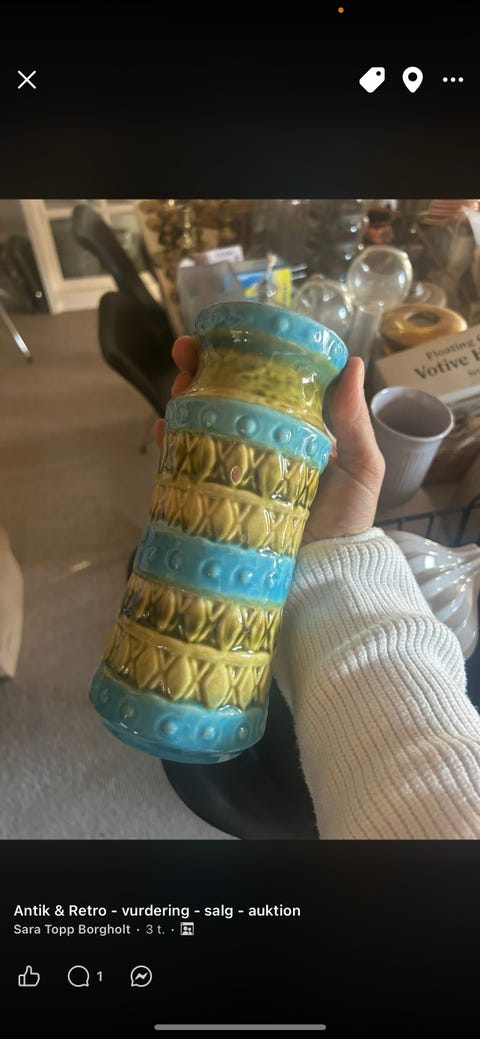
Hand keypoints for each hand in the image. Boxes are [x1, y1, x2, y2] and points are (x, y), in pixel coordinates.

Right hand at [155, 336, 384, 543]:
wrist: (324, 580)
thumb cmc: (347, 524)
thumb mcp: (360, 468)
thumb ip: (353, 421)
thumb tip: (354, 363)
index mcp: (292, 432)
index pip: (264, 385)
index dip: (241, 358)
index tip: (223, 336)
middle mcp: (258, 446)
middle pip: (223, 399)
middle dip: (200, 372)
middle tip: (187, 357)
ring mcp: (233, 472)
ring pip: (200, 426)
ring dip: (183, 400)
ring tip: (178, 387)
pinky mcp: (213, 500)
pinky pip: (184, 467)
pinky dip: (171, 446)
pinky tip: (166, 429)